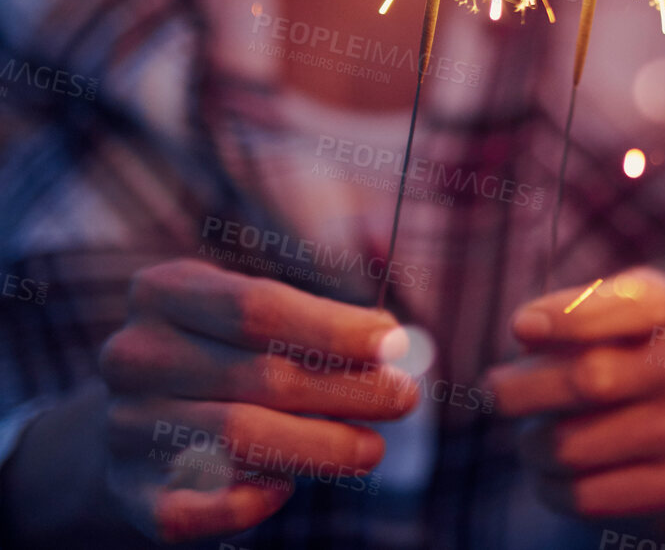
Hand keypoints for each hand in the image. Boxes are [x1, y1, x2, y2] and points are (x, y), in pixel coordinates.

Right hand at [97, 258, 417, 542]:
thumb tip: (391, 342)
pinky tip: (286, 488)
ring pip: (240, 438)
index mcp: (165, 292)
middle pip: (261, 376)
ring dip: (321, 446)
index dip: (334, 329)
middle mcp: (135, 356)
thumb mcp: (256, 311)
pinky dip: (248, 502)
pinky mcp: (130, 490)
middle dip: (348, 390)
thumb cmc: (225, 350)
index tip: (395, 344)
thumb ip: (317, 319)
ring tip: (370, 448)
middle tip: (403, 399)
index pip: (258, 308)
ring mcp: (125, 425)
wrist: (142, 414)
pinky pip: (195, 508)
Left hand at [486, 268, 664, 519]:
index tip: (521, 327)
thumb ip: (553, 321)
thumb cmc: (591, 356)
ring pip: (575, 446)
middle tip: (496, 391)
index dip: (572, 317)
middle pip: (593, 379)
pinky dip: (552, 487)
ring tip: (533, 439)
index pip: (634, 306)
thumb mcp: (574, 323)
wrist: (642, 426)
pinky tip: (553, 474)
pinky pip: (587, 496)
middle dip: (525, 389)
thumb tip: (528, 330)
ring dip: (534, 446)